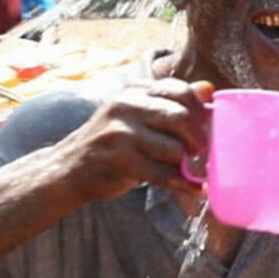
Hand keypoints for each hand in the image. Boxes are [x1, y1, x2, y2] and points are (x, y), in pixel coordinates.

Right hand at [60, 78, 213, 201]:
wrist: (70, 167)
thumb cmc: (112, 140)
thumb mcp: (137, 112)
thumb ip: (170, 100)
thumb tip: (208, 89)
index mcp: (134, 90)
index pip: (180, 91)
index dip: (201, 111)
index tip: (206, 127)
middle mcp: (126, 106)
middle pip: (181, 118)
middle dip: (198, 138)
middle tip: (202, 152)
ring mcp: (121, 133)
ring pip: (174, 149)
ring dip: (186, 163)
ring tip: (189, 169)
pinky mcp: (120, 161)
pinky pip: (163, 174)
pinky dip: (183, 184)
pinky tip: (195, 188)